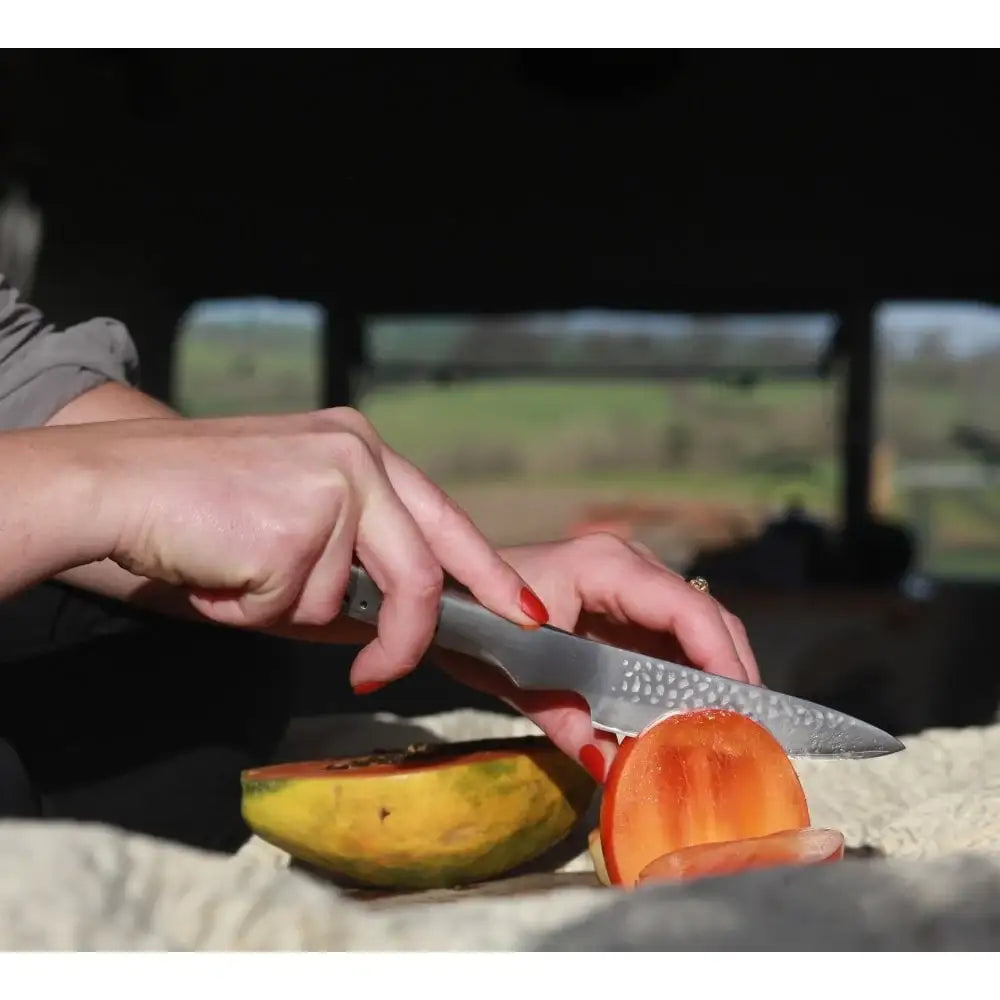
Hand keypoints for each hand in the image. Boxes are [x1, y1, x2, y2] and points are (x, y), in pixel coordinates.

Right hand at [84, 407, 547, 683]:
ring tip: (236, 567)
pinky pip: (293, 609)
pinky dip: (254, 611)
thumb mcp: (294, 516)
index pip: (446, 519)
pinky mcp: (296, 528)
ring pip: (341, 602)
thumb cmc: (196, 505)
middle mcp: (357, 457)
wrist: (111, 483)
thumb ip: (353, 561)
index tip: (524, 612)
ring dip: (286, 610)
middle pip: (419, 575)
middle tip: (374, 674)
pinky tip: (221, 569)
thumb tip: (395, 623)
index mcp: (360, 448)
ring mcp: (331, 488)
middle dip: (403, 639)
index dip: (489, 573)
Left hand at [434, 533, 759, 781]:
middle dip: (731, 673)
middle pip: (706, 617)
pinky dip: (687, 676)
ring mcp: (630, 583)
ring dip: (714, 677)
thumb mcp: (517, 674)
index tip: (740, 711)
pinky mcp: (625, 606)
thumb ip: (567, 721)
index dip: (722, 659)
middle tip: (747, 733)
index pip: (687, 610)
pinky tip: (691, 715)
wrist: (450, 597)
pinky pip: (671, 640)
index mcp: (607, 567)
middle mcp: (630, 567)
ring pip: (696, 629)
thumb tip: (613, 769)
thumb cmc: (476, 619)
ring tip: (728, 731)